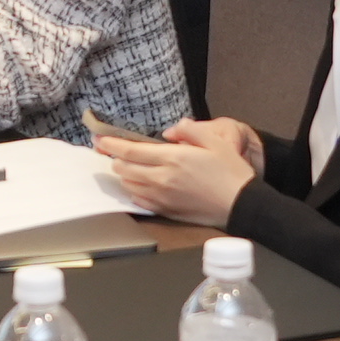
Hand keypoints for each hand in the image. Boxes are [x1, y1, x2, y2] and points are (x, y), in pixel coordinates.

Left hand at [98, 117, 257, 226]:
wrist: (241, 204)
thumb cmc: (231, 172)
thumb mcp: (215, 141)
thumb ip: (190, 130)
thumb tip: (171, 130)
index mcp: (172, 158)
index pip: (130, 150)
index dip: (110, 144)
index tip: (99, 138)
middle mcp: (162, 178)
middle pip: (124, 169)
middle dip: (115, 159)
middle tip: (111, 151)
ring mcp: (162, 197)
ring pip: (129, 185)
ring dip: (124, 175)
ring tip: (125, 167)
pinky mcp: (166, 210)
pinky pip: (140, 200)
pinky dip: (134, 191)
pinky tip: (139, 186)